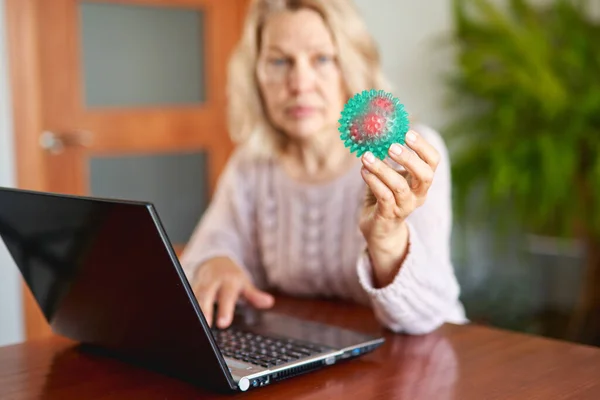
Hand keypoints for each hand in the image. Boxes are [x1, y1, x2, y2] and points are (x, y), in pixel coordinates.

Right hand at [191, 257, 273, 327]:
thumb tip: (269, 302)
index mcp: (228, 280)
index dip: (225, 310)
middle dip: (204, 310)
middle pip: (206, 295)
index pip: (227, 295)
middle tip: (205, 325)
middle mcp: (212, 281)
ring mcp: (199, 284)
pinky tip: (185, 321)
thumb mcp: (244, 284)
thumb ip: (254, 295)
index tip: (223, 324)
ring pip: (193, 296)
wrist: (214, 260)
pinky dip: (185, 308)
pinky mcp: (189, 288)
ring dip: (192, 310)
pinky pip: (186, 298)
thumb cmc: (230, 276)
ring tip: (193, 327)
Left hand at [359, 130, 440, 286]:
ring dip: (382, 169)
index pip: (433, 161)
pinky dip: (373, 181)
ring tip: (367, 156)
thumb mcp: (390, 175)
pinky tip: (363, 171)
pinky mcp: (388, 215)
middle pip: (425, 175)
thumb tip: (377, 131)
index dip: (423, 147)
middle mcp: (418, 195)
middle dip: (409, 159)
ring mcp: (405, 206)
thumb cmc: (384, 196)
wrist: (379, 229)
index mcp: (422, 181)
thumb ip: (387, 158)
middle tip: (391, 146)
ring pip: (399, 187)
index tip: (407, 132)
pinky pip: (383, 197)